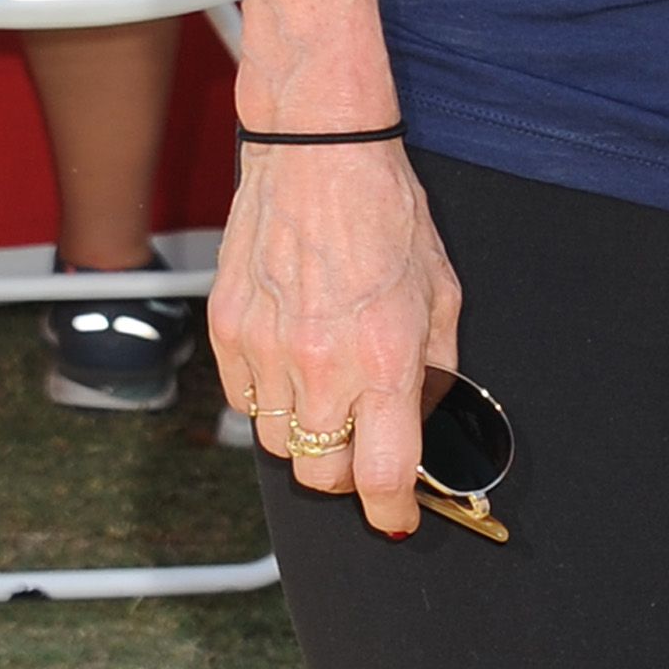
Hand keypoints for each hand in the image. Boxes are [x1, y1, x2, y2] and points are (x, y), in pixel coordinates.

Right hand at [210, 139, 463, 540]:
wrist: (318, 151)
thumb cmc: (386, 211)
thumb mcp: (441, 293)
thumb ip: (436, 368)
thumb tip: (431, 422)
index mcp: (383, 358)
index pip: (383, 473)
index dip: (393, 510)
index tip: (399, 516)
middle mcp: (320, 363)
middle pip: (321, 476)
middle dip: (349, 476)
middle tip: (367, 447)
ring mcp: (266, 348)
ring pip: (279, 444)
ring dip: (309, 437)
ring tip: (330, 394)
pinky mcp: (228, 328)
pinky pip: (245, 401)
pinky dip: (270, 400)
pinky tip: (294, 364)